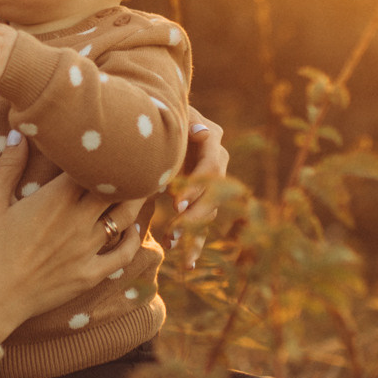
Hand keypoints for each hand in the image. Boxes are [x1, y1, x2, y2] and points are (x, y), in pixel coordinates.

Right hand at [0, 137, 132, 340]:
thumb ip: (8, 166)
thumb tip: (19, 132)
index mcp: (56, 198)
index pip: (92, 165)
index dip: (102, 152)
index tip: (106, 143)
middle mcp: (78, 220)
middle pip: (117, 187)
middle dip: (126, 172)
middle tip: (133, 160)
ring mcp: (87, 249)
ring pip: (125, 217)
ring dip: (135, 200)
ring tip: (140, 187)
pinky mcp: (90, 274)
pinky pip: (123, 255)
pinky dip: (132, 239)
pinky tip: (132, 230)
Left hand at [170, 114, 228, 263]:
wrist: (159, 119)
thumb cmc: (159, 114)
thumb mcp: (167, 115)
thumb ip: (179, 126)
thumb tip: (200, 132)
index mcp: (212, 138)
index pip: (210, 167)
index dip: (195, 186)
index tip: (175, 204)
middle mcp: (218, 159)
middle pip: (214, 193)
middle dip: (194, 214)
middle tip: (174, 231)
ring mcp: (213, 179)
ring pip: (210, 211)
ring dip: (194, 232)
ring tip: (175, 247)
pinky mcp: (203, 196)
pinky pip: (203, 221)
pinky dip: (194, 241)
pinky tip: (186, 263)